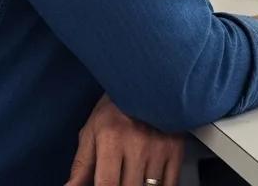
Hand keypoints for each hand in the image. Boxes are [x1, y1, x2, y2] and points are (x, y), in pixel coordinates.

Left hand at [66, 94, 183, 185]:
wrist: (148, 82)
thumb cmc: (114, 110)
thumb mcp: (91, 133)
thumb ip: (80, 166)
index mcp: (112, 139)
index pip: (106, 185)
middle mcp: (138, 144)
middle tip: (118, 179)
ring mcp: (160, 146)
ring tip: (133, 178)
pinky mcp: (177, 147)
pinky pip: (170, 183)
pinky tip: (150, 184)